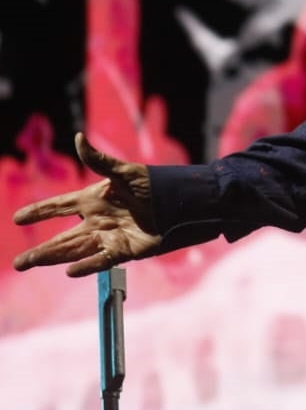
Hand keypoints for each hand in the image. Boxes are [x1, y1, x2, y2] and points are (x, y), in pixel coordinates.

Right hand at [11, 132, 161, 276]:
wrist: (182, 202)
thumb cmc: (155, 184)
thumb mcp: (126, 172)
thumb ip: (99, 160)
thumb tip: (79, 138)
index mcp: (94, 199)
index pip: (60, 206)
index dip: (40, 211)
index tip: (17, 218)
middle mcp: (97, 220)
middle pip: (62, 238)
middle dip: (40, 251)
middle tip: (17, 264)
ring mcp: (109, 236)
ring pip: (75, 250)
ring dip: (52, 258)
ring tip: (29, 264)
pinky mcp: (125, 249)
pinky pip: (102, 258)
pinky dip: (87, 265)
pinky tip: (70, 271)